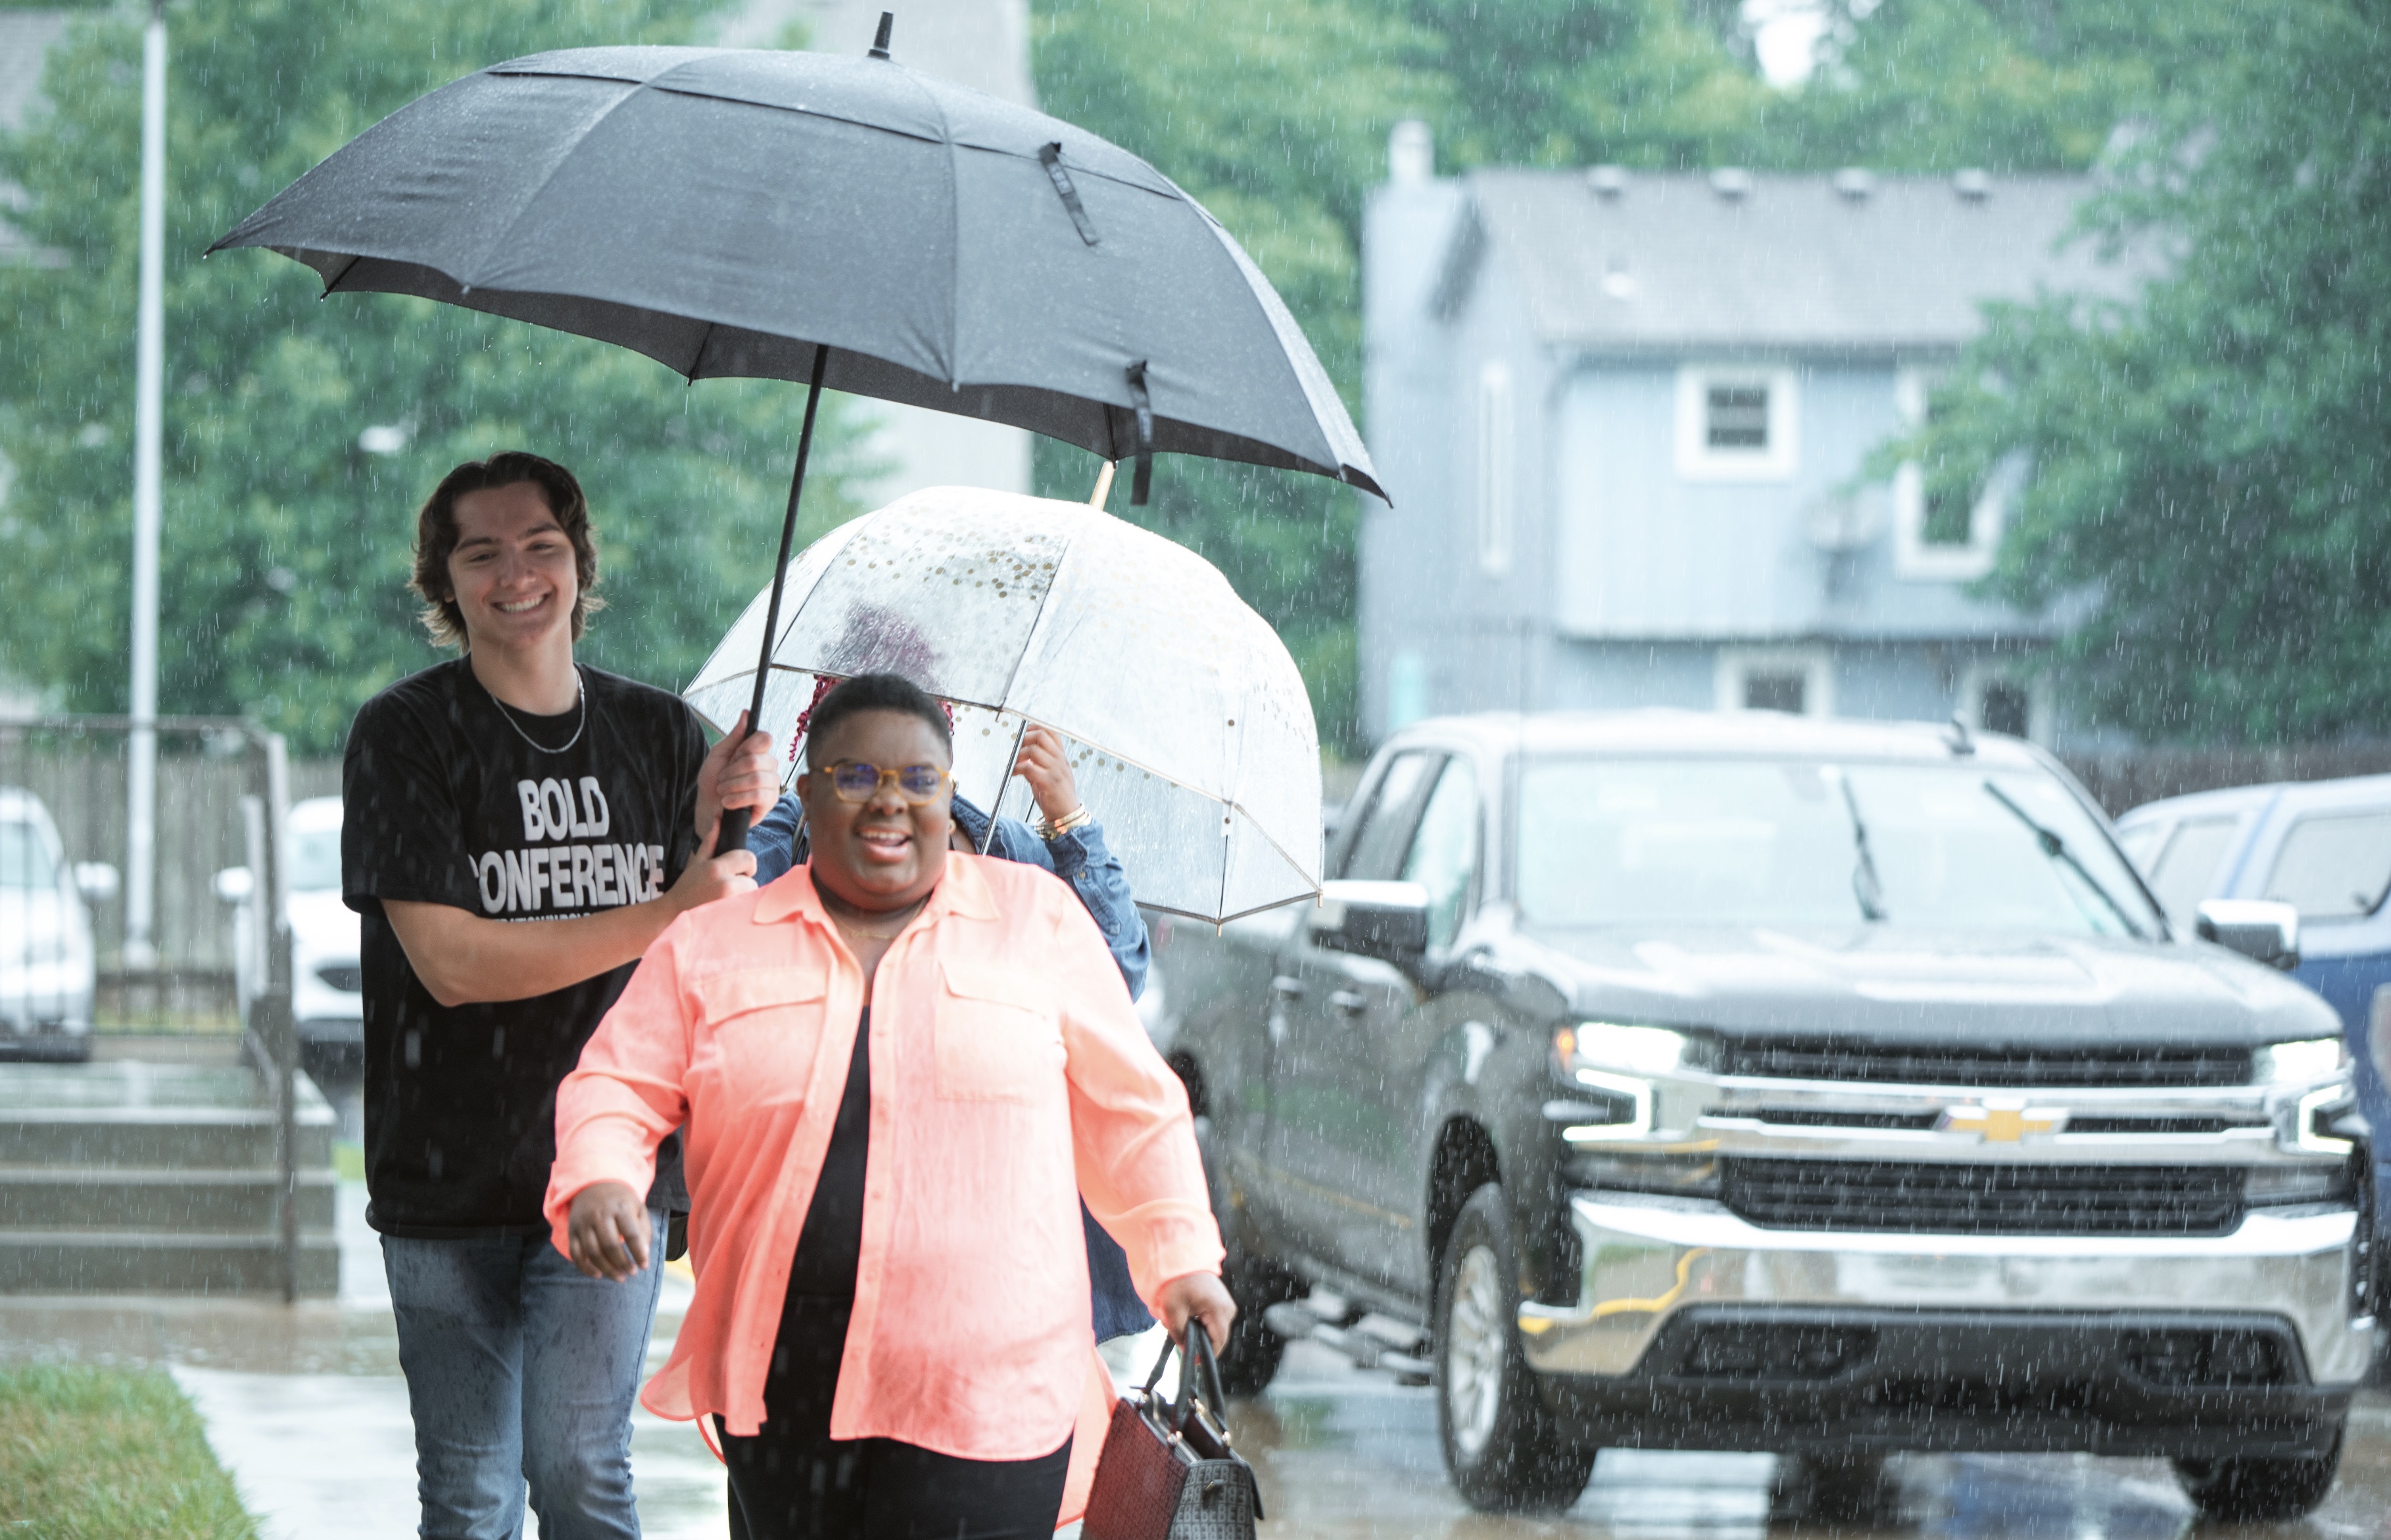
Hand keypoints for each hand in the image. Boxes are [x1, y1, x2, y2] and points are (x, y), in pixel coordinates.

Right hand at [567, 1181, 650, 1280]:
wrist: (593, 1185)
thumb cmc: (620, 1201)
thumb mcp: (637, 1208)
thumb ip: (643, 1230)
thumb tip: (644, 1254)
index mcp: (620, 1208)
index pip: (631, 1234)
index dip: (638, 1253)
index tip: (644, 1266)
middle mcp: (600, 1215)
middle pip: (610, 1245)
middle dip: (622, 1263)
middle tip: (631, 1273)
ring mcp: (584, 1224)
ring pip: (593, 1252)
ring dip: (606, 1269)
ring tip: (619, 1277)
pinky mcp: (572, 1231)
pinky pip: (575, 1253)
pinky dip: (585, 1267)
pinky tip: (598, 1274)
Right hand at [665, 818, 756, 913]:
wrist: (673, 914)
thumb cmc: (686, 888)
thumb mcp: (696, 862)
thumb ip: (710, 842)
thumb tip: (718, 822)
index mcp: (717, 868)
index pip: (749, 858)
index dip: (746, 865)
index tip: (740, 872)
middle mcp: (726, 885)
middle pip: (752, 881)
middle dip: (743, 884)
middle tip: (727, 889)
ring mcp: (729, 903)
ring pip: (750, 896)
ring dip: (742, 897)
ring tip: (724, 899)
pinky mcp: (731, 916)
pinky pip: (746, 909)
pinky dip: (740, 909)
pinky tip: (725, 909)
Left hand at [695, 711, 777, 843]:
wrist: (707, 809)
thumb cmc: (713, 782)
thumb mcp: (718, 755)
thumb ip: (734, 736)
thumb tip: (745, 713)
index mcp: (758, 753)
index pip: (765, 738)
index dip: (747, 747)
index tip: (733, 756)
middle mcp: (769, 768)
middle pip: (758, 760)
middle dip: (732, 770)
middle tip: (722, 779)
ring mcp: (771, 786)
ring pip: (758, 778)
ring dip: (733, 785)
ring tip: (723, 791)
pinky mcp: (769, 803)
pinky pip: (759, 795)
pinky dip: (738, 798)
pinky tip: (728, 802)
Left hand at [1013, 725, 1080, 826]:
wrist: (1067, 816)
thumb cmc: (1057, 796)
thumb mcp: (1051, 775)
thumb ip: (1038, 763)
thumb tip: (1021, 754)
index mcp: (1061, 757)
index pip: (1052, 731)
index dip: (1035, 727)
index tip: (1024, 732)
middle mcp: (1060, 761)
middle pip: (1041, 735)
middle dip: (1024, 738)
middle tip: (1016, 748)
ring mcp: (1056, 771)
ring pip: (1033, 750)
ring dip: (1019, 755)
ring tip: (1014, 764)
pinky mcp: (1049, 782)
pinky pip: (1029, 767)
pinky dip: (1017, 768)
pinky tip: (1013, 773)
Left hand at [1157, 1272, 1237, 1356]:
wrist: (1181, 1257)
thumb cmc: (1177, 1281)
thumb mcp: (1173, 1311)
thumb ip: (1180, 1335)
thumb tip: (1187, 1352)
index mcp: (1220, 1311)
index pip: (1218, 1344)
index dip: (1205, 1356)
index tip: (1191, 1360)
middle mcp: (1229, 1309)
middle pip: (1217, 1337)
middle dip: (1199, 1340)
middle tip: (1179, 1332)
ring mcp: (1227, 1304)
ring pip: (1214, 1329)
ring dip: (1198, 1330)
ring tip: (1181, 1318)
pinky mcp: (1222, 1301)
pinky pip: (1213, 1319)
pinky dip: (1200, 1321)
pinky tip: (1187, 1312)